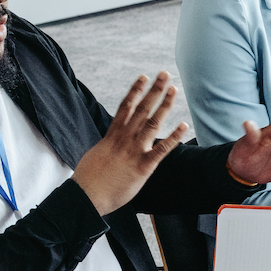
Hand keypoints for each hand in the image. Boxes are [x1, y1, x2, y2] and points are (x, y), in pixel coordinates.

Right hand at [73, 73, 189, 214]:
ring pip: (152, 123)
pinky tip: (184, 125)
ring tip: (174, 90)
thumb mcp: (96, 155)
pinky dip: (174, 137)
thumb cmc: (89, 179)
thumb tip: (110, 145)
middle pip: (141, 109)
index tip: (144, 77)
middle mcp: (124, 139)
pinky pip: (161, 150)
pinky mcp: (143, 167)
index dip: (135, 90)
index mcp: (112, 136)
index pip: (125, 106)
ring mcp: (134, 152)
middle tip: (165, 74)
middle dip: (154, 90)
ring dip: (164, 105)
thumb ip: (107, 146)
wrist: (87, 196)